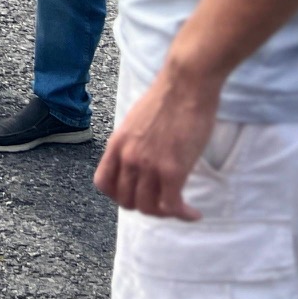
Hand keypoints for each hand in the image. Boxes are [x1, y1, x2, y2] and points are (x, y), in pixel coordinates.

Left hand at [94, 67, 220, 219]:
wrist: (185, 84)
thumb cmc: (166, 98)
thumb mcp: (135, 122)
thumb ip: (132, 144)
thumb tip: (139, 162)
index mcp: (116, 144)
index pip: (104, 184)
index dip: (118, 195)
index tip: (136, 195)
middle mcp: (128, 157)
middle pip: (127, 201)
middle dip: (145, 207)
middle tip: (162, 203)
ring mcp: (148, 165)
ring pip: (149, 208)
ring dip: (165, 213)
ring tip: (179, 208)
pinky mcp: (172, 170)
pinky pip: (172, 206)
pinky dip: (183, 214)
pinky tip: (193, 213)